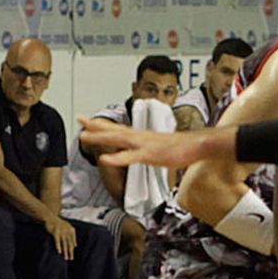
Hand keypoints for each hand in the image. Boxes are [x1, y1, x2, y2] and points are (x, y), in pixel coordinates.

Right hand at [44, 214, 76, 259]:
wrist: (49, 217)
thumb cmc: (58, 224)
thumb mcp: (67, 228)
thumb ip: (72, 236)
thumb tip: (76, 246)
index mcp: (71, 230)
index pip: (72, 242)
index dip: (72, 249)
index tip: (72, 256)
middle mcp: (67, 230)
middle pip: (69, 243)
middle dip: (70, 252)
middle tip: (71, 259)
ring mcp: (61, 231)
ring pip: (64, 243)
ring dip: (65, 251)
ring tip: (66, 258)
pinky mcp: (55, 232)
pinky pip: (57, 241)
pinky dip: (58, 246)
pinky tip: (59, 252)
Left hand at [78, 116, 219, 167]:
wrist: (198, 145)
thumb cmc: (184, 147)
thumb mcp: (163, 146)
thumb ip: (151, 147)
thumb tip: (148, 150)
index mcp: (143, 136)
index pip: (119, 128)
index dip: (103, 124)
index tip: (88, 120)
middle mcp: (140, 136)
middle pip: (114, 130)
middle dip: (95, 126)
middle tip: (79, 120)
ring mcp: (144, 144)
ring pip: (117, 139)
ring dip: (99, 137)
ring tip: (83, 137)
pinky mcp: (150, 155)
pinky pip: (130, 157)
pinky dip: (116, 157)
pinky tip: (104, 159)